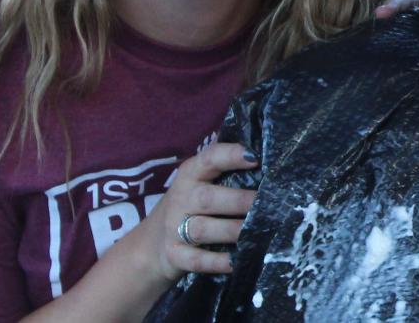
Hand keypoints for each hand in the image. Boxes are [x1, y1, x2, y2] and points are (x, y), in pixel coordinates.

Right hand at [138, 143, 259, 286]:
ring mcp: (174, 228)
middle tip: (268, 204)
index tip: (255, 158)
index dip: (230, 156)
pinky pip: (196, 260)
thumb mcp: (198, 184)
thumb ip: (224, 172)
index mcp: (190, 175)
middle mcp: (181, 199)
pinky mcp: (175, 255)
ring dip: (232, 230)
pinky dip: (216, 262)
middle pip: (208, 198)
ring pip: (203, 229)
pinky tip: (235, 262)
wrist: (151, 244)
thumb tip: (266, 161)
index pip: (209, 159)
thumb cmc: (188, 207)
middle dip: (239, 201)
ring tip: (258, 232)